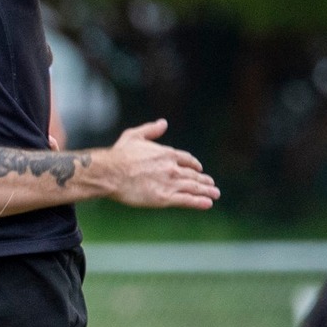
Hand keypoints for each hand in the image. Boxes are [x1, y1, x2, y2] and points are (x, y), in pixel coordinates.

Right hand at [92, 119, 218, 209]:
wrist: (111, 173)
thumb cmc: (119, 155)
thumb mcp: (134, 136)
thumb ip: (150, 130)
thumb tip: (163, 123)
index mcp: (166, 154)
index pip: (186, 159)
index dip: (194, 165)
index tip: (199, 169)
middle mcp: (172, 168)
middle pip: (193, 175)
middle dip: (204, 180)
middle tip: (212, 185)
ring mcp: (170, 183)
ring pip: (193, 188)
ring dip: (206, 191)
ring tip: (215, 194)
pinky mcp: (164, 198)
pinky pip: (187, 200)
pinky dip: (199, 202)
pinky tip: (207, 204)